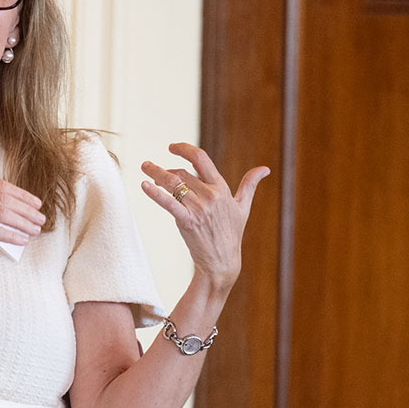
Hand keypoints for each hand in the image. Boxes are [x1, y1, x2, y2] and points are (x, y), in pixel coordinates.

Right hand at [0, 147, 44, 265]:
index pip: (1, 186)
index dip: (22, 195)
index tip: (36, 203)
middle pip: (4, 199)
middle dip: (26, 209)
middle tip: (40, 218)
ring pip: (2, 214)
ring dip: (23, 223)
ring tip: (35, 229)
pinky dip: (11, 235)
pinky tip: (22, 239)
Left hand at [139, 143, 269, 291]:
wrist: (222, 261)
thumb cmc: (231, 233)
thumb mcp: (243, 207)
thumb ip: (250, 185)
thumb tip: (264, 169)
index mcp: (221, 188)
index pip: (201, 159)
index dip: (184, 149)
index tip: (171, 147)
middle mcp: (210, 195)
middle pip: (182, 173)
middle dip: (165, 170)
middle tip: (152, 169)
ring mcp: (199, 208)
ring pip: (173, 184)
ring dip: (156, 174)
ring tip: (144, 167)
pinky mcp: (188, 221)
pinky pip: (169, 203)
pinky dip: (155, 193)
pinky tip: (144, 185)